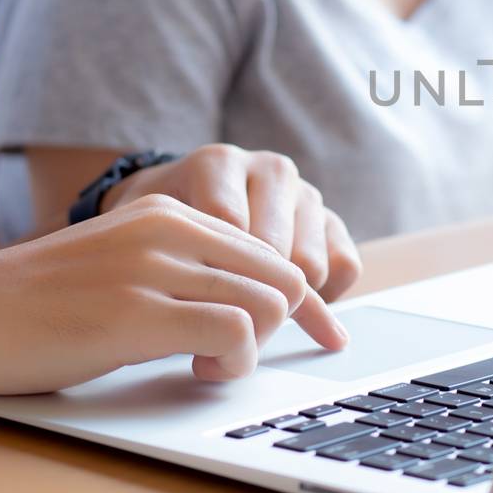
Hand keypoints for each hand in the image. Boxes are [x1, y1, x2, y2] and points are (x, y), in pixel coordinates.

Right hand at [0, 195, 350, 401]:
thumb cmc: (31, 306)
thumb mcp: (119, 265)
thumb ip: (180, 271)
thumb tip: (252, 306)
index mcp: (168, 212)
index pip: (270, 250)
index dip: (298, 301)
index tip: (306, 335)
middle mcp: (168, 229)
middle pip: (283, 275)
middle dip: (283, 326)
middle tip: (237, 357)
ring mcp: (152, 268)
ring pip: (269, 302)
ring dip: (255, 348)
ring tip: (209, 366)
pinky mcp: (135, 314)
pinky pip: (234, 333)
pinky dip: (233, 363)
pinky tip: (196, 374)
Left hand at [103, 145, 361, 325]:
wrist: (179, 212)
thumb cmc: (158, 233)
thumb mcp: (146, 238)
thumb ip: (165, 259)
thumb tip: (184, 317)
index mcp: (218, 164)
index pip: (230, 233)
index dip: (215, 285)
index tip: (194, 314)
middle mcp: (268, 170)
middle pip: (274, 253)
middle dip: (250, 300)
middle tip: (225, 328)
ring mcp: (304, 193)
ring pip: (311, 264)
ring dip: (284, 301)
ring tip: (252, 315)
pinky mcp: (331, 220)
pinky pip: (345, 266)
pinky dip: (325, 296)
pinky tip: (290, 306)